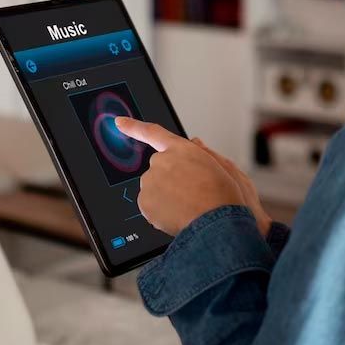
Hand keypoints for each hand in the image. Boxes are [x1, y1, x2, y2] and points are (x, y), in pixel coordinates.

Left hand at [115, 117, 272, 237]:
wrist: (217, 222)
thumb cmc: (224, 197)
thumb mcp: (224, 167)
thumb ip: (204, 152)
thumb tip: (194, 143)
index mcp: (182, 149)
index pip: (153, 133)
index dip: (133, 126)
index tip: (119, 122)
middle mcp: (162, 161)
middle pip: (158, 169)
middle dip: (169, 180)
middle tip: (190, 194)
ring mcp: (151, 181)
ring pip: (154, 189)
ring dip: (166, 197)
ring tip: (188, 207)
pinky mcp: (145, 201)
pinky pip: (150, 206)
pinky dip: (160, 212)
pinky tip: (178, 216)